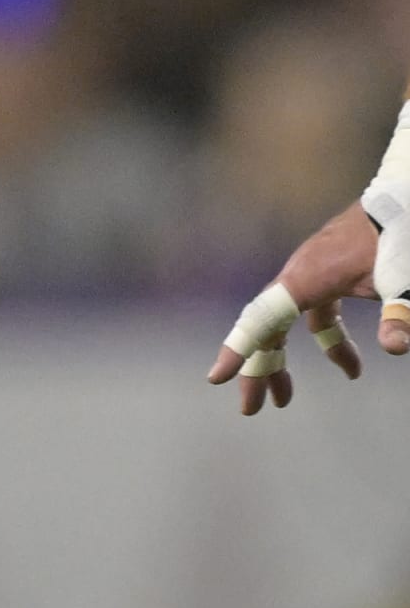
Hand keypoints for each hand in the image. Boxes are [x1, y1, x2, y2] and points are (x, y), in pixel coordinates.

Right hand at [206, 199, 408, 412]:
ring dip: (283, 362)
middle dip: (257, 370)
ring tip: (285, 401)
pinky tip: (352, 368)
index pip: (260, 320)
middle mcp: (297, 277)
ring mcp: (309, 276)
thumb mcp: (400, 277)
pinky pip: (312, 316)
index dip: (237, 350)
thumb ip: (397, 313)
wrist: (401, 196)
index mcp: (303, 279)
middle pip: (264, 330)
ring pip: (283, 326)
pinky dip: (327, 343)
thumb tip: (397, 348)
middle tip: (250, 411)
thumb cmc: (396, 232)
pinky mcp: (327, 276)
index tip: (216, 378)